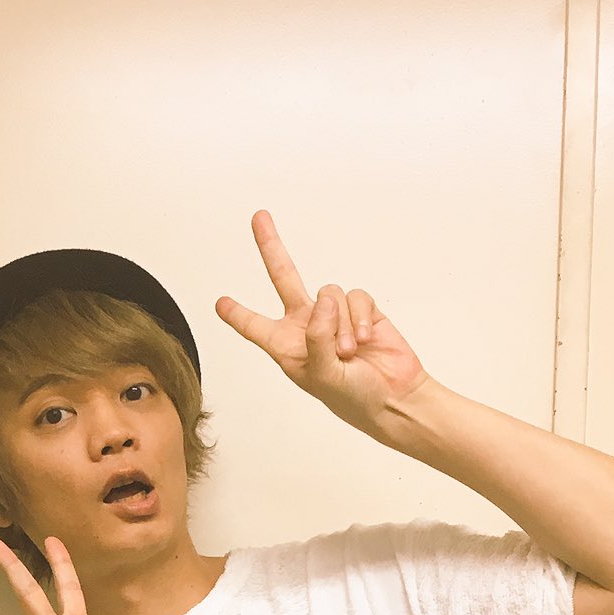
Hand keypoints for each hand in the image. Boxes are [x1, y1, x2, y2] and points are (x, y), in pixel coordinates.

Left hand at [215, 211, 427, 436]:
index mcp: (287, 347)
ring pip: (329, 292)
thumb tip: (324, 300)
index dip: (238, 314)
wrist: (394, 397)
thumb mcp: (322, 375)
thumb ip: (317, 338)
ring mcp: (334, 316)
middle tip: (259, 217)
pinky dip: (361, 318)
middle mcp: (307, 326)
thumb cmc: (353, 397)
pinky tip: (366, 339)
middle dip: (271, 247)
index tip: (220, 303)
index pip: (256, 326)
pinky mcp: (361, 310)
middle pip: (284, 278)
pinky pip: (356, 297)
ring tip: (349, 352)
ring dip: (341, 323)